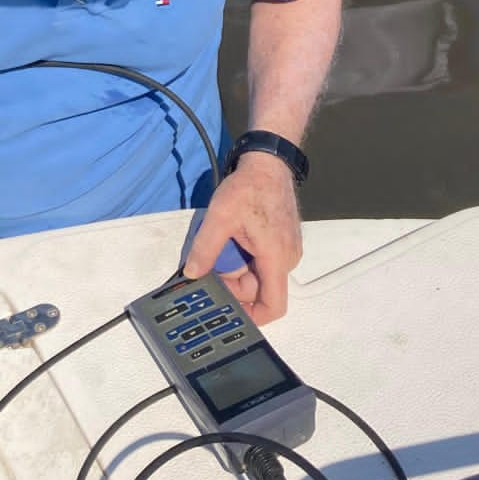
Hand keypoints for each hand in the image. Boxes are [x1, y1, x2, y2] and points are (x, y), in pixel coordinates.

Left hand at [182, 155, 301, 322]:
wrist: (268, 162)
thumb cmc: (248, 187)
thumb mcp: (220, 217)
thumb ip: (205, 249)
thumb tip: (191, 273)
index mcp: (276, 258)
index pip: (273, 306)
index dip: (252, 317)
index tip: (228, 312)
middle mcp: (286, 259)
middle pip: (259, 289)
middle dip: (233, 283)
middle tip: (213, 266)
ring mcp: (286, 249)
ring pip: (258, 274)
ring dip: (237, 267)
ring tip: (223, 245)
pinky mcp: (282, 241)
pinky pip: (262, 261)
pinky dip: (245, 257)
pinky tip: (232, 240)